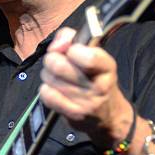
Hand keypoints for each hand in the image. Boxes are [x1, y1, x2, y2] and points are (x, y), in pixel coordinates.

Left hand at [40, 27, 131, 146]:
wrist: (108, 115)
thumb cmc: (96, 79)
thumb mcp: (93, 54)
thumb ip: (73, 39)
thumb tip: (57, 44)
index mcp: (107, 67)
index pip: (88, 57)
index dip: (71, 49)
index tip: (71, 50)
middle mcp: (99, 86)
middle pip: (59, 66)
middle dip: (52, 60)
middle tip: (57, 62)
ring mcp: (87, 102)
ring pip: (50, 78)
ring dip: (49, 75)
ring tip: (58, 77)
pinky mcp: (74, 114)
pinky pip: (47, 95)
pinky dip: (46, 90)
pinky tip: (55, 90)